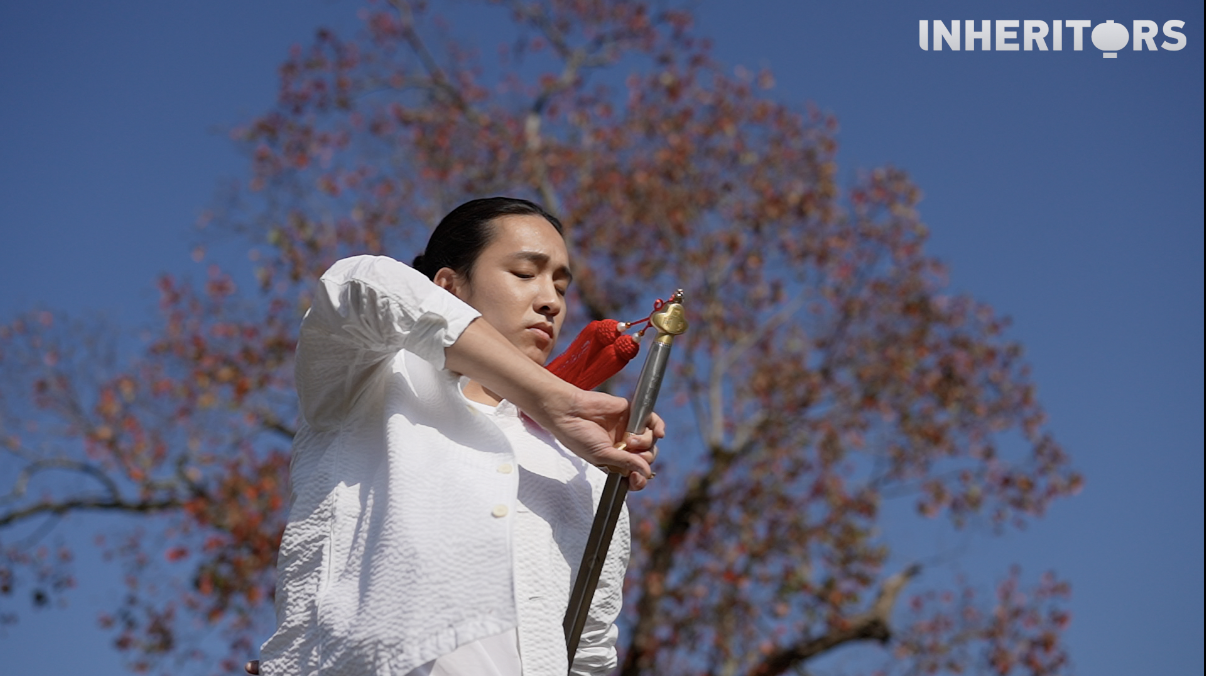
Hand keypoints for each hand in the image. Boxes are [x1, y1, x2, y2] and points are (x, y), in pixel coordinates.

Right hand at [538, 387, 662, 489]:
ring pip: (651, 441)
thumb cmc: (578, 436)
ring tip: (628, 439)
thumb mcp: (601, 456)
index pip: (635, 473)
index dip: (640, 478)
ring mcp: (629, 429)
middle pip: (647, 457)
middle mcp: (624, 446)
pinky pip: (653, 422)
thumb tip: (647, 472)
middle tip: (630, 452)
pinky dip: (658, 427)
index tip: (637, 479)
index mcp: (615, 460)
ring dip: (645, 442)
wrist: (570, 411)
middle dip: (643, 458)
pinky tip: (658, 433)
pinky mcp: (632, 413)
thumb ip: (625, 463)